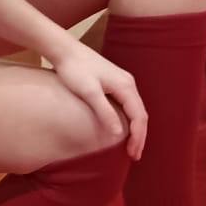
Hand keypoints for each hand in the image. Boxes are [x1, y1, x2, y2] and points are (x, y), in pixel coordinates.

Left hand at [50, 41, 146, 159]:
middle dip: (140, 136)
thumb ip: (104, 111)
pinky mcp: (114, 81)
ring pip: (136, 109)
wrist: (65, 50)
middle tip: (134, 156)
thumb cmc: (74, 70)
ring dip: (136, 128)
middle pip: (141, 113)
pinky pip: (128, 104)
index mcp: (125, 86)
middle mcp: (128, 83)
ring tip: (131, 146)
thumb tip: (118, 133)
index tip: (132, 155)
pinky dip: (130, 119)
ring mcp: (122, 81)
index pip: (139, 117)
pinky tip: (123, 128)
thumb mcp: (89, 92)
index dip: (138, 137)